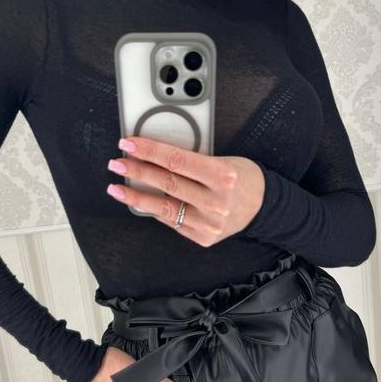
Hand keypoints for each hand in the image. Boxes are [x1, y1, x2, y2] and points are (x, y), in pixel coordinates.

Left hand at [106, 136, 266, 245]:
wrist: (264, 208)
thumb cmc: (242, 179)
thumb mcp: (224, 162)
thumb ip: (194, 161)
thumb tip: (157, 157)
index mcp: (222, 176)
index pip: (177, 160)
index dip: (149, 151)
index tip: (129, 144)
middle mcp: (215, 201)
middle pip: (167, 183)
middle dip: (137, 171)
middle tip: (116, 163)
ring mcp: (209, 222)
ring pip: (165, 208)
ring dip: (136, 196)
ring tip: (116, 188)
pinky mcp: (203, 237)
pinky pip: (172, 222)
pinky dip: (155, 210)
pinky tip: (140, 202)